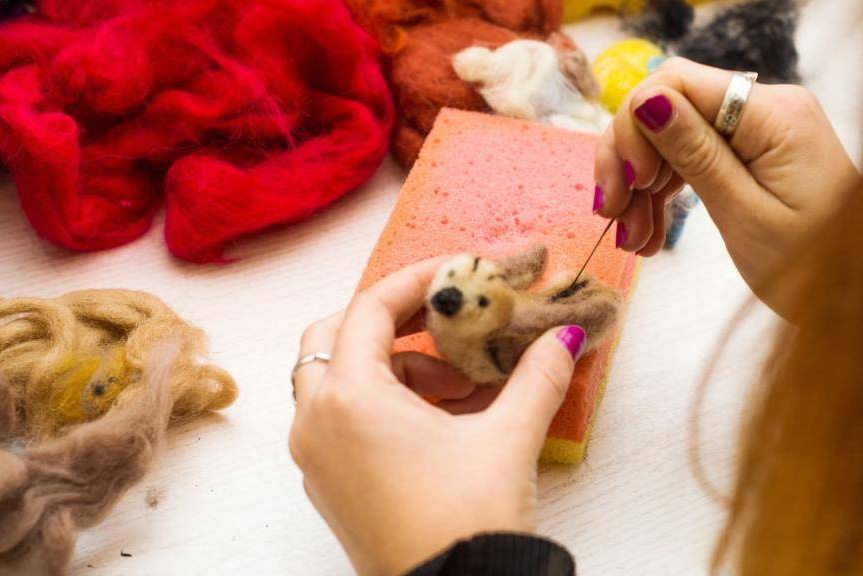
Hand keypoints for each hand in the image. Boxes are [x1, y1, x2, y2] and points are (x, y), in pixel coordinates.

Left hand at [289, 258, 584, 574]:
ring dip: (393, 368)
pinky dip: (381, 404)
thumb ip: (537, 376)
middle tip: (443, 322)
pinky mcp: (328, 485)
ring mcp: (316, 458)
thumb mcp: (507, 440)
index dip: (415, 282)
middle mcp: (316, 423)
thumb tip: (562, 336)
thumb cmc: (466, 526)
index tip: (453, 272)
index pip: (369, 309)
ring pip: (336, 380)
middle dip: (391, 323)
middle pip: (334, 337)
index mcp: (348, 399)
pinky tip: (441, 420)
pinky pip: (341, 420)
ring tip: (460, 387)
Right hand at [594, 58, 859, 312]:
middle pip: (666, 110)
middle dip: (628, 161)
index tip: (623, 185)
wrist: (854, 296)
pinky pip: (688, 161)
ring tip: (631, 239)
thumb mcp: (746, 215)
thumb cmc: (812, 266)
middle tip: (610, 215)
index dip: (634, 128)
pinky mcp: (748, 156)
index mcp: (771, 115)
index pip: (675, 85)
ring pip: (669, 139)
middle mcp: (763, 111)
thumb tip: (645, 102)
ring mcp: (755, 133)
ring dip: (639, 187)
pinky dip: (660, 195)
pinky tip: (645, 234)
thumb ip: (695, 155)